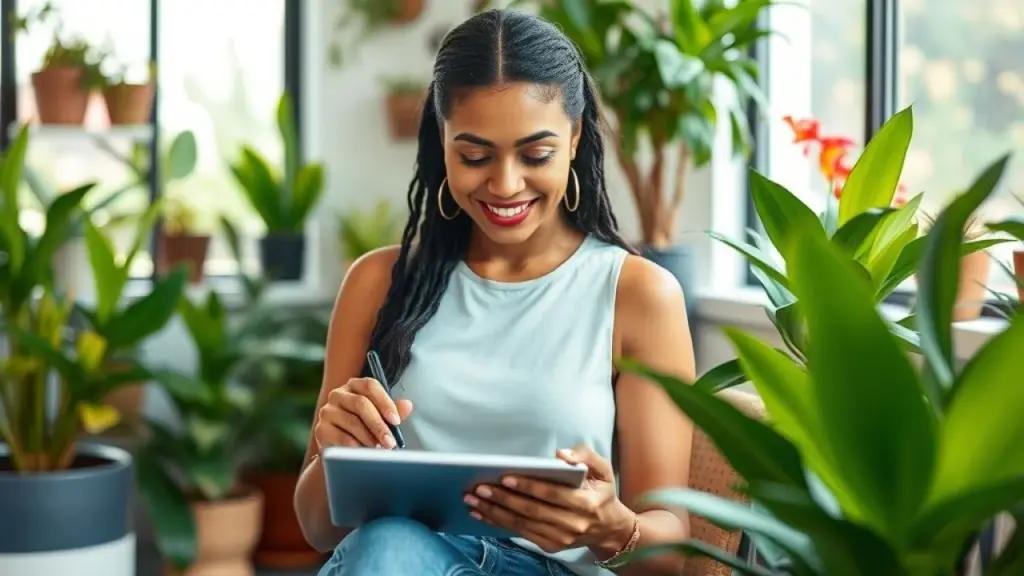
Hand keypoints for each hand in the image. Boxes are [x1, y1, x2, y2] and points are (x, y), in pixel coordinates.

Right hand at [314, 377, 412, 449]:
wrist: (343, 450)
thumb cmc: (366, 429)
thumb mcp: (382, 418)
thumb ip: (394, 412)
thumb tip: (408, 405)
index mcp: (355, 385)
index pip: (370, 386)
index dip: (385, 402)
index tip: (396, 421)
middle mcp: (338, 394)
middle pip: (361, 404)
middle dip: (379, 425)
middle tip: (390, 442)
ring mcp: (327, 410)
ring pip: (352, 421)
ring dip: (369, 438)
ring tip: (380, 449)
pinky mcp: (320, 429)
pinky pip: (339, 436)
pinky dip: (353, 445)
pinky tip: (362, 452)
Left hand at [464, 445, 635, 554]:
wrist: (608, 528)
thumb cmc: (601, 493)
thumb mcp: (603, 469)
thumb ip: (584, 455)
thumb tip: (560, 455)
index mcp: (586, 504)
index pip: (552, 494)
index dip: (528, 486)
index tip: (505, 477)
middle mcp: (573, 525)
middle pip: (531, 511)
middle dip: (503, 499)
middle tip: (479, 488)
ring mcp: (560, 538)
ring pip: (522, 524)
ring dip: (494, 512)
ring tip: (473, 500)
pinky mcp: (550, 545)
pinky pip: (520, 533)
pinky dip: (498, 523)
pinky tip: (482, 513)